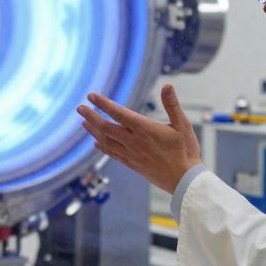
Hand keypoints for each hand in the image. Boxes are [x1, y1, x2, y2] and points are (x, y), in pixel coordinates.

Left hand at [76, 84, 201, 193]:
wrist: (184, 181)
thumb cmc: (186, 151)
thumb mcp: (183, 125)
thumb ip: (172, 105)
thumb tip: (168, 85)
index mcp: (145, 129)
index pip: (119, 113)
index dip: (103, 104)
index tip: (91, 96)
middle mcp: (134, 141)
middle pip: (106, 127)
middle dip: (91, 116)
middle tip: (80, 108)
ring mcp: (131, 154)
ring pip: (106, 141)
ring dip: (93, 131)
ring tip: (83, 122)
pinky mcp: (132, 164)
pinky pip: (112, 154)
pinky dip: (102, 147)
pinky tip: (96, 143)